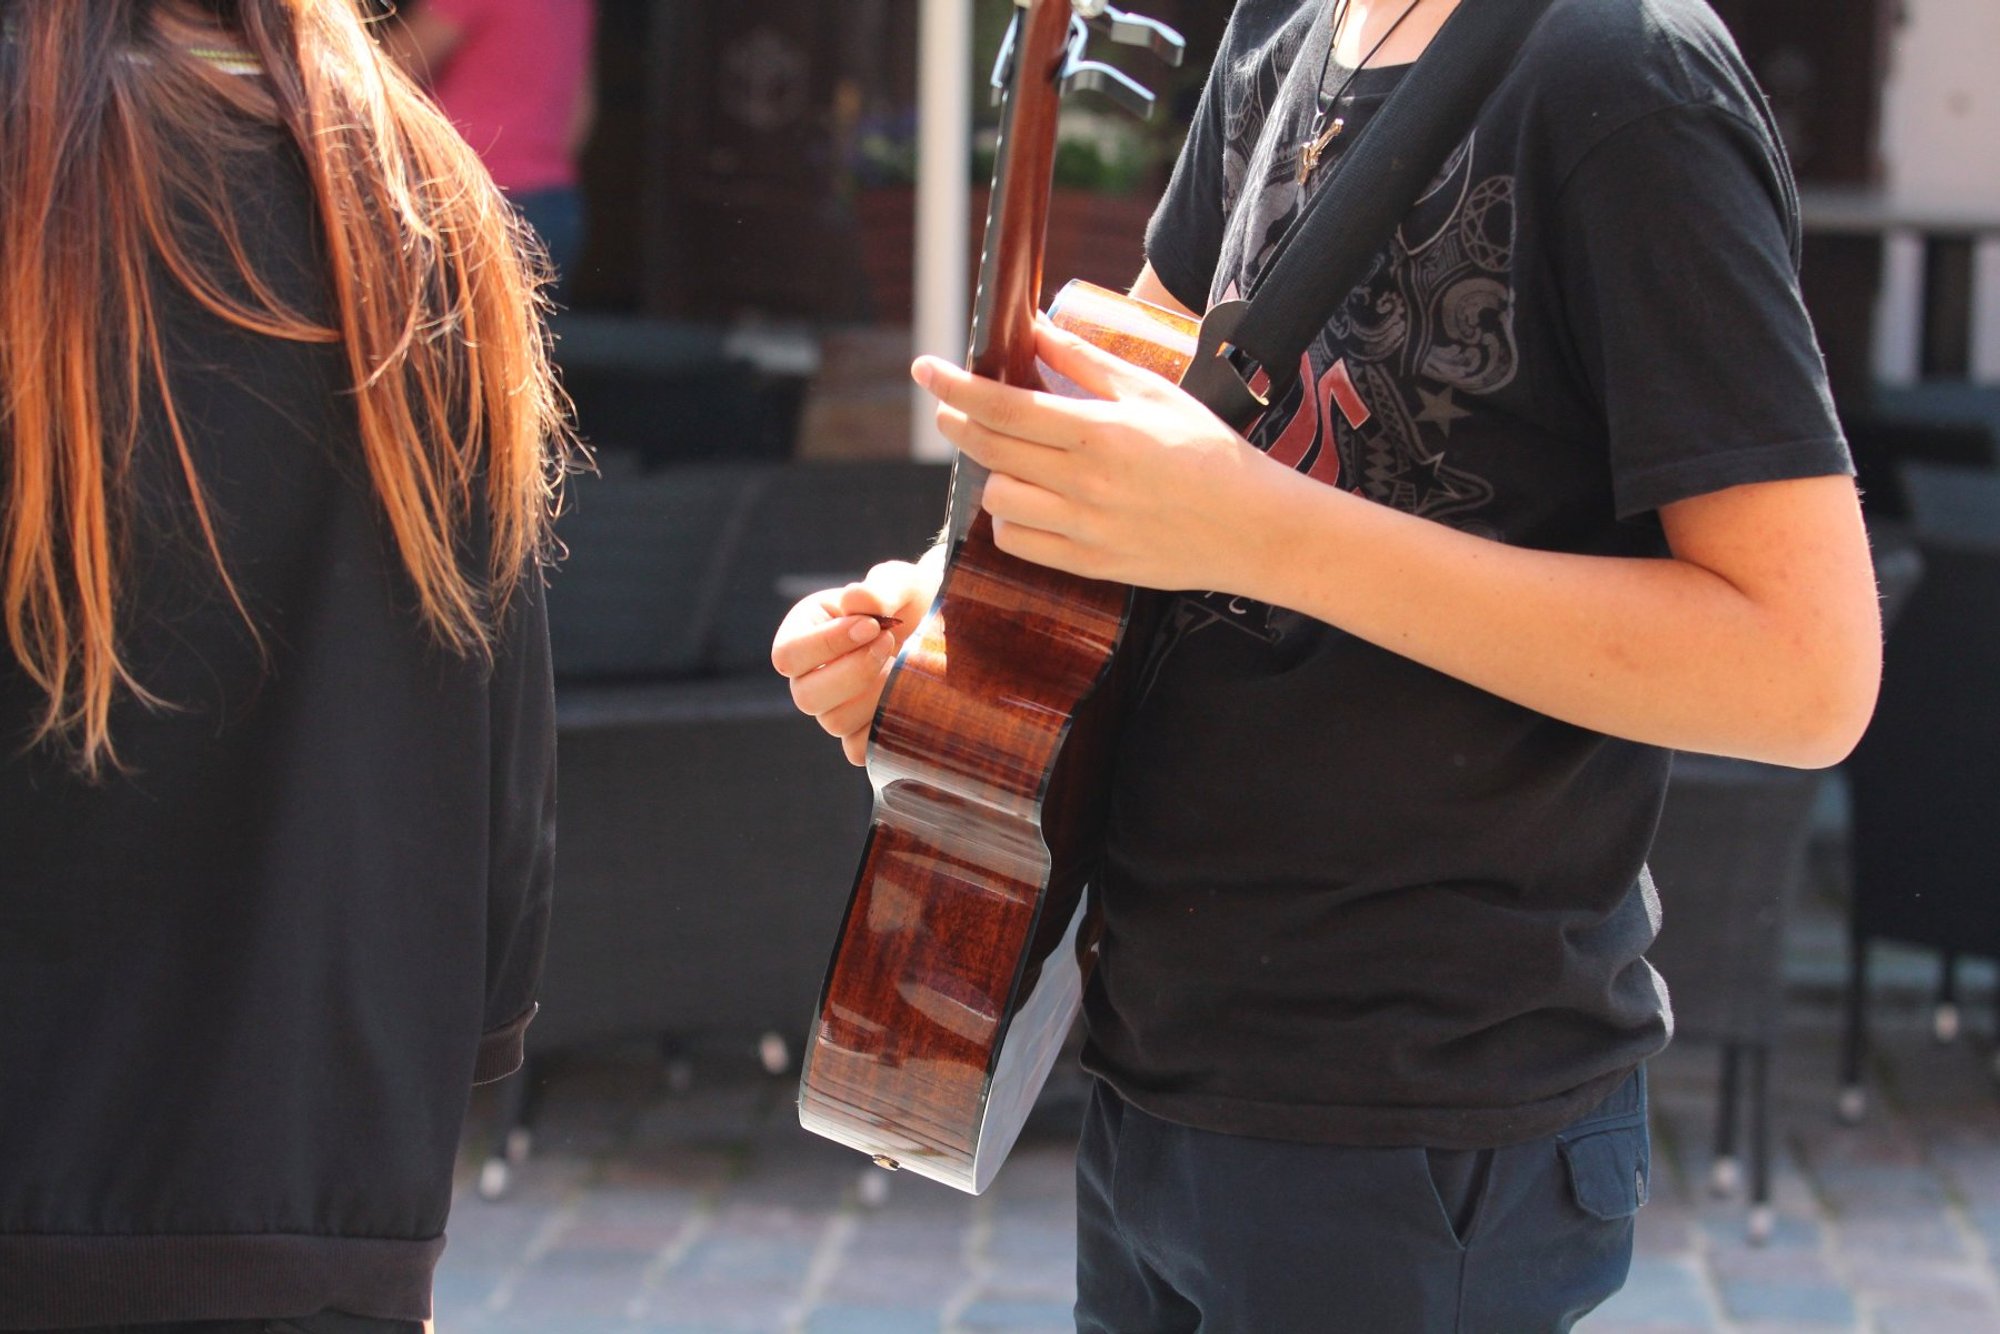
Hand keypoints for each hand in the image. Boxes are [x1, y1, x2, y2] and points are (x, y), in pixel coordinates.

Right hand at [771, 557, 939, 765]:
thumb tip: (855, 601)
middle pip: (806, 696)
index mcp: (804, 633)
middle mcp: (810, 676)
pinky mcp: (859, 734)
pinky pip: (858, 749)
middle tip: (890, 645)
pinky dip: (882, 728)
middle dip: (854, 672)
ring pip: (834, 721)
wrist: (941, 628)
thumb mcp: (901, 583)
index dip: (827, 644)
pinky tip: (905, 698)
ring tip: (902, 668)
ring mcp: (833, 709)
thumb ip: (881, 587)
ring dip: (874, 695)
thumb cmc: (910, 601)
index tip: (872, 626)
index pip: (789, 654)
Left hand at [914, 316, 1276, 593]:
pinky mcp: (1090, 565)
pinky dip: (1011, 519)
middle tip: (951, 408)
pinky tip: (1028, 500)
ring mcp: (1085, 529)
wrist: (1254, 526)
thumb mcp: (1150, 392)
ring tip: (1010, 457)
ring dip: (992, 474)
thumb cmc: (1208, 450)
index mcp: (1100, 432)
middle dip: (959, 423)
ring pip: (998, 500)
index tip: (926, 369)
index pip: (1004, 406)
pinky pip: (1020, 544)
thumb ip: (1084, 361)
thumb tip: (1034, 327)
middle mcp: (1085, 483)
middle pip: (991, 450)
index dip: (956, 387)